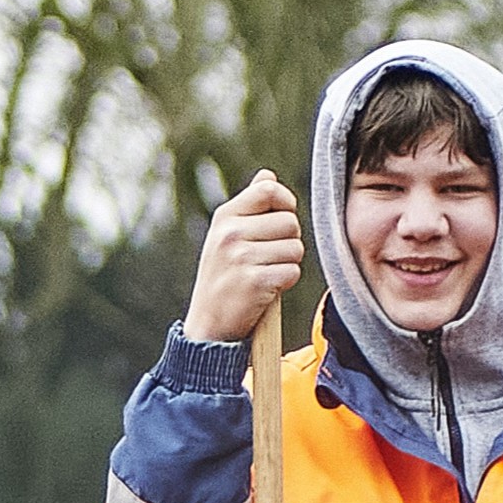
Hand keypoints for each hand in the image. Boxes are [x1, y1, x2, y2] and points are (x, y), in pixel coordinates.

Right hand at [181, 173, 304, 346]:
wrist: (207, 327)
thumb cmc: (223, 279)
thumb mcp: (226, 237)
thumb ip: (249, 206)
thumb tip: (267, 175)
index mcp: (224, 218)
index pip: (269, 190)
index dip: (285, 203)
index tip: (281, 220)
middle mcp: (230, 234)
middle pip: (290, 222)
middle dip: (288, 241)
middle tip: (269, 258)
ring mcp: (240, 258)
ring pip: (295, 248)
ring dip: (288, 264)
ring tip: (265, 274)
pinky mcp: (254, 282)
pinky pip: (292, 272)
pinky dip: (285, 284)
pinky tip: (266, 290)